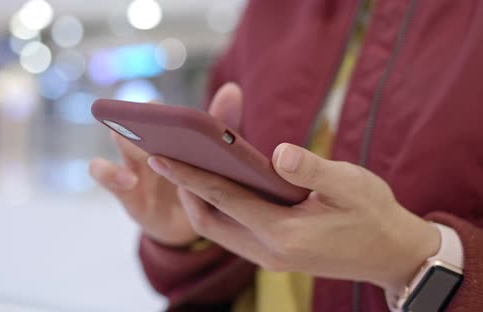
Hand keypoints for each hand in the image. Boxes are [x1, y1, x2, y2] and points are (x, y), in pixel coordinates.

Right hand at [89, 83, 243, 246]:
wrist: (198, 225)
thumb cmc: (204, 183)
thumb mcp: (215, 157)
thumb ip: (221, 124)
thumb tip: (231, 89)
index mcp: (166, 133)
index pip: (153, 110)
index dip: (152, 108)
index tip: (156, 108)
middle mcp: (146, 143)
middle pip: (133, 119)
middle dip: (135, 118)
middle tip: (145, 122)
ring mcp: (132, 165)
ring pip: (118, 140)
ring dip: (124, 138)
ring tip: (138, 146)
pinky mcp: (126, 192)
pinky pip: (105, 175)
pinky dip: (111, 174)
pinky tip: (129, 179)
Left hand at [147, 143, 440, 290]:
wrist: (392, 254)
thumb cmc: (374, 215)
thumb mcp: (352, 185)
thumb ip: (312, 169)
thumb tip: (278, 152)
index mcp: (284, 233)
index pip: (223, 199)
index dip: (189, 176)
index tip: (159, 156)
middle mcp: (268, 251)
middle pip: (208, 220)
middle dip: (184, 190)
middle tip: (168, 157)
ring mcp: (269, 258)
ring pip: (217, 230)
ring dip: (199, 201)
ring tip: (187, 167)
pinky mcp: (273, 255)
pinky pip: (232, 233)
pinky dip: (218, 209)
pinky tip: (220, 185)